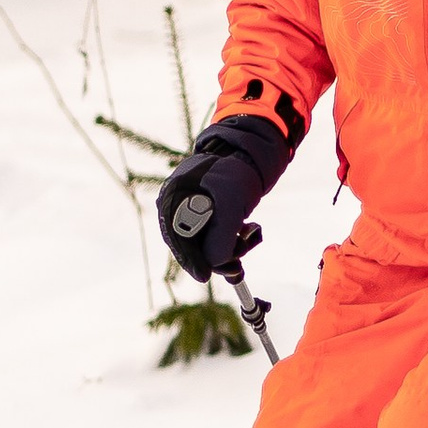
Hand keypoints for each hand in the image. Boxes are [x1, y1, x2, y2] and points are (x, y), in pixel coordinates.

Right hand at [157, 117, 291, 279]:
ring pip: (208, 246)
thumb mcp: (231, 205)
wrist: (246, 150)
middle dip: (222, 253)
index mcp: (173, 200)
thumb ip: (221, 238)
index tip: (205, 276)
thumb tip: (214, 265)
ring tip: (253, 232)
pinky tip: (251, 229)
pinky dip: (235, 240)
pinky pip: (217, 239)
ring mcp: (189, 213)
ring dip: (234, 246)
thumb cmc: (235, 171)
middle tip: (242, 260)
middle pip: (193, 246)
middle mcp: (176, 208)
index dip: (192, 260)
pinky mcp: (205, 217)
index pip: (178, 239)